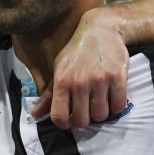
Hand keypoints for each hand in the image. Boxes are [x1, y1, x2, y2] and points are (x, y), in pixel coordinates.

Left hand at [32, 9, 128, 128]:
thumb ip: (48, 95)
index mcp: (62, 80)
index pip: (58, 116)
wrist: (101, 29)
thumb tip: (35, 115)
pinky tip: (111, 97)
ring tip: (100, 101)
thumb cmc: (78, 51)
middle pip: (82, 120)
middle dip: (85, 119)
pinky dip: (116, 106)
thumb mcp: (59, 68)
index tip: (69, 121)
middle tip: (87, 110)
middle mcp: (79, 82)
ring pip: (101, 115)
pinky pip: (118, 106)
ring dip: (101, 113)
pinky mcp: (117, 77)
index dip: (64, 124)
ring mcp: (99, 80)